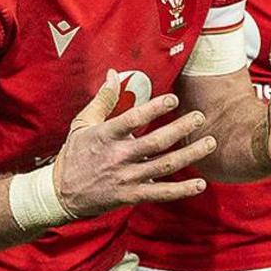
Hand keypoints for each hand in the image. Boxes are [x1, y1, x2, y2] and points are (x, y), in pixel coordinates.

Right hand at [53, 83, 214, 212]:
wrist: (60, 194)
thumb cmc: (73, 155)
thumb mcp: (82, 124)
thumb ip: (102, 99)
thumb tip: (113, 74)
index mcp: (106, 135)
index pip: (133, 119)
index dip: (154, 108)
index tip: (174, 99)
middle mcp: (118, 156)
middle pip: (156, 142)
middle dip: (181, 129)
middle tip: (200, 118)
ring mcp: (126, 178)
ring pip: (164, 166)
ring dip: (190, 155)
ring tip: (210, 143)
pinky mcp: (130, 196)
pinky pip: (160, 193)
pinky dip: (182, 190)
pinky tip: (200, 184)